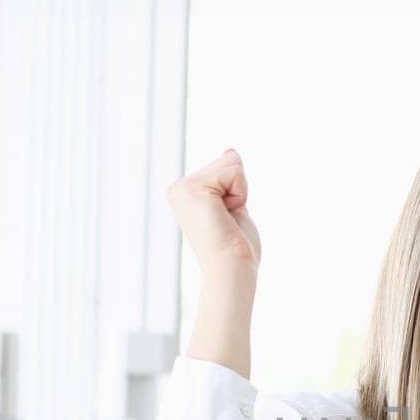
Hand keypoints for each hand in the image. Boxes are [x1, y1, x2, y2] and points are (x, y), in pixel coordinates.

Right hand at [165, 149, 261, 271]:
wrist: (231, 268)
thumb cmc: (235, 247)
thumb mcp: (233, 204)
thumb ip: (229, 180)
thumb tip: (230, 151)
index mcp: (185, 192)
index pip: (226, 166)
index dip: (238, 192)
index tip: (226, 219)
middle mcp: (179, 188)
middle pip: (229, 161)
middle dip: (239, 190)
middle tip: (227, 220)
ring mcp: (183, 187)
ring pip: (232, 164)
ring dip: (240, 193)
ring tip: (226, 219)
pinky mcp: (193, 188)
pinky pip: (234, 172)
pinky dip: (239, 194)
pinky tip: (225, 215)